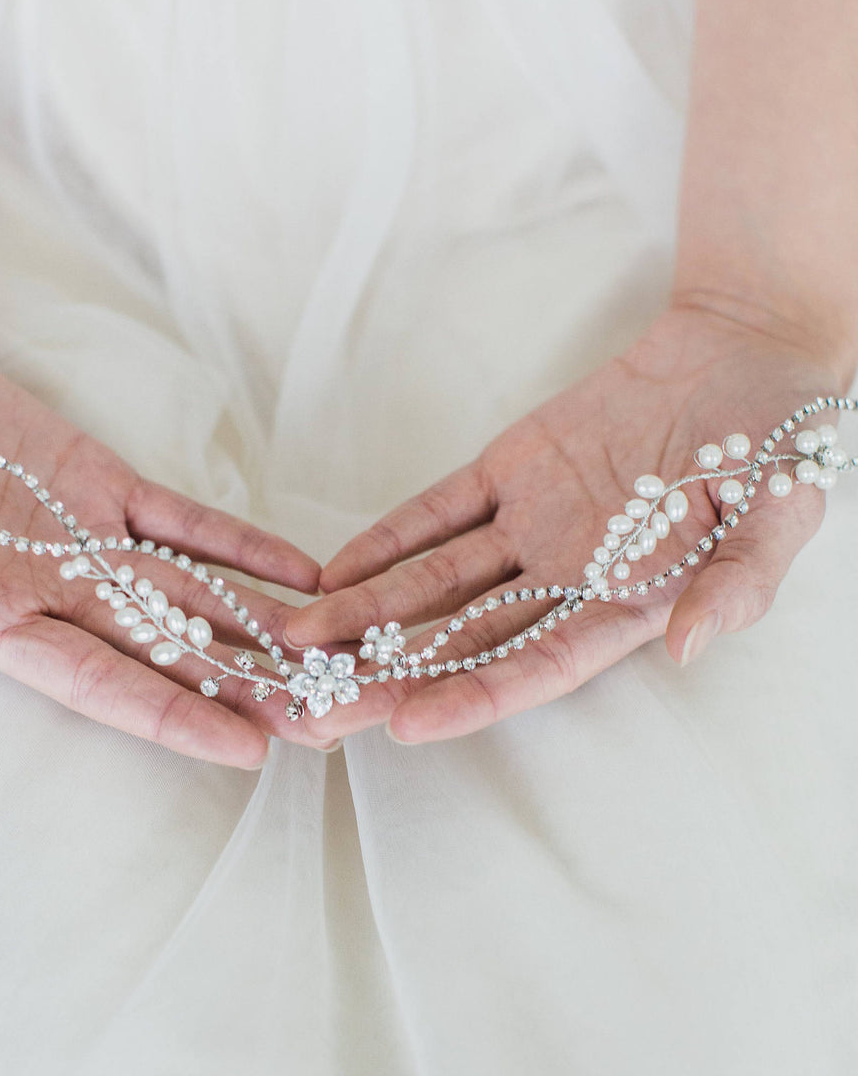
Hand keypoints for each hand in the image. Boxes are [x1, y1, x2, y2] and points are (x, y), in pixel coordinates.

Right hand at [0, 305, 324, 768]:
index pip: (105, 683)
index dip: (175, 716)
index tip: (248, 752)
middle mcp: (56, 595)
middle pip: (170, 654)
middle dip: (249, 690)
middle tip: (330, 721)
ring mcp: (88, 540)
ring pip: (192, 597)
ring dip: (264, 629)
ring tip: (338, 661)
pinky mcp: (104, 484)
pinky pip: (186, 522)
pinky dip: (243, 546)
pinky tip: (303, 574)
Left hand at [287, 306, 847, 742]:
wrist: (747, 353)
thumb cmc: (780, 444)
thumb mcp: (779, 515)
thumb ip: (738, 582)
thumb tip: (693, 646)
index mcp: (627, 607)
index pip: (538, 664)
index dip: (473, 694)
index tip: (405, 723)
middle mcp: (566, 581)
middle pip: (464, 641)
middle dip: (388, 677)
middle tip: (313, 709)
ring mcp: (532, 528)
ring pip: (437, 585)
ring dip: (367, 614)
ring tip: (296, 644)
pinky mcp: (510, 473)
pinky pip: (438, 513)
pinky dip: (386, 540)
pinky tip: (331, 573)